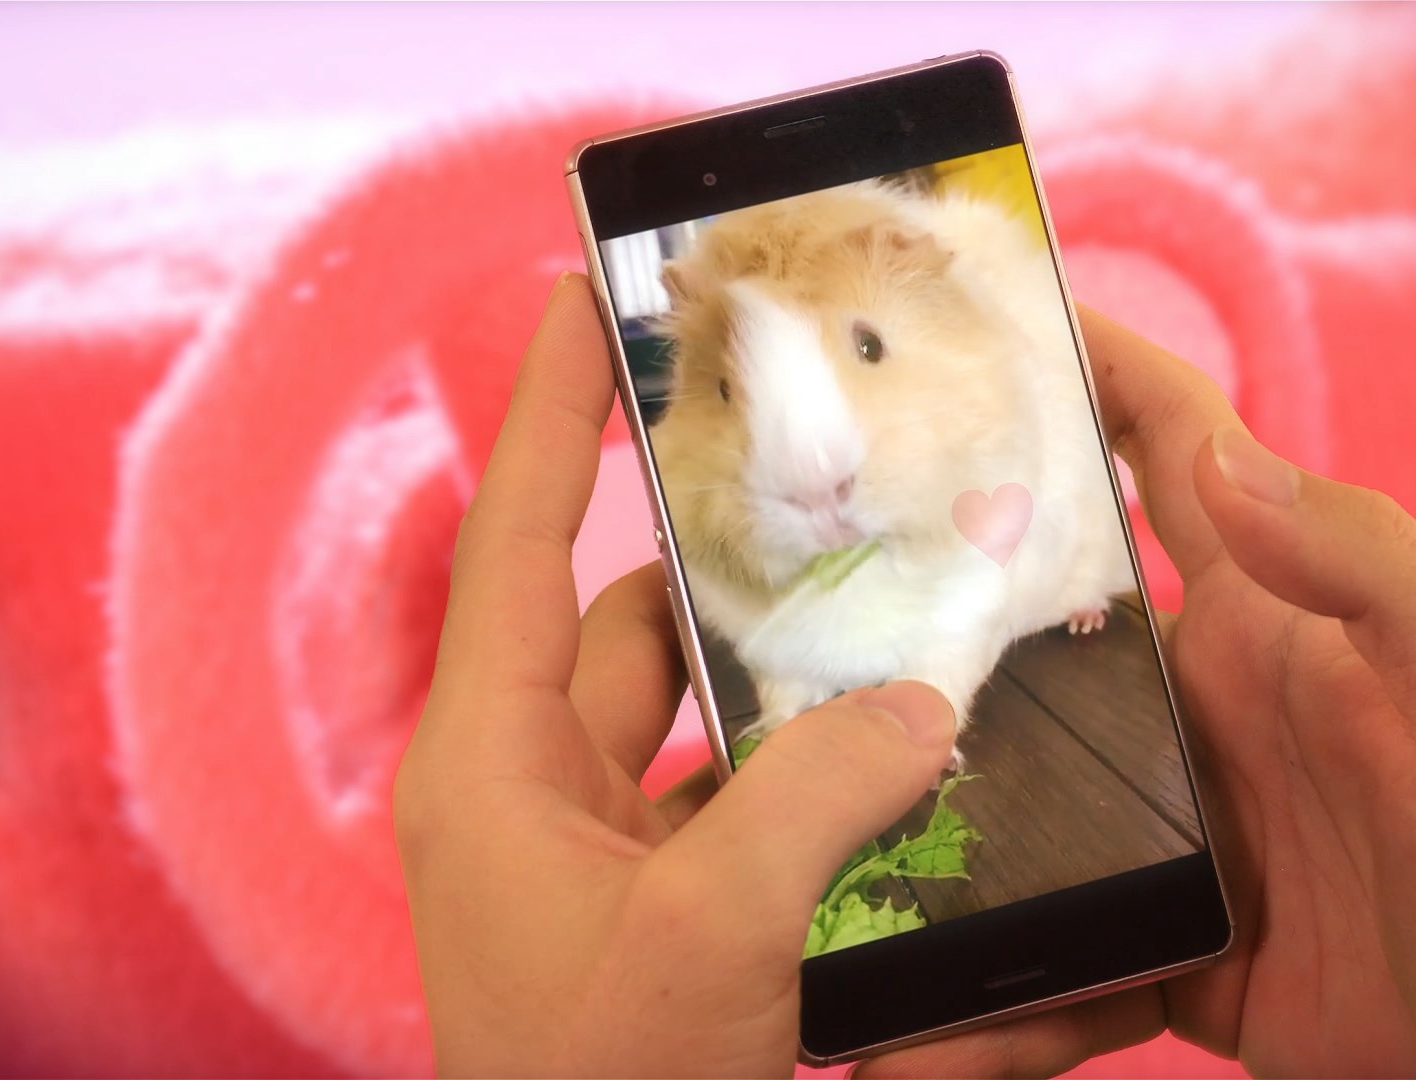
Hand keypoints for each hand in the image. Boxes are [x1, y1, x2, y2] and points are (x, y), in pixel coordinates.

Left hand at [393, 274, 958, 1076]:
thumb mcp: (707, 938)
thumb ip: (820, 797)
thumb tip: (920, 707)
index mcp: (495, 764)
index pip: (521, 543)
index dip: (555, 413)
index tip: (586, 298)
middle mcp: (545, 793)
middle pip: (649, 628)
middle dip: (748, 571)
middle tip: (845, 488)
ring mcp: (611, 859)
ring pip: (723, 725)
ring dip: (810, 694)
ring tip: (914, 629)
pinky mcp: (674, 918)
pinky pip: (758, 816)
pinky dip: (829, 795)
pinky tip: (918, 776)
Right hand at [864, 308, 1415, 1077]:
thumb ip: (1366, 563)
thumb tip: (1224, 465)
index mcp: (1259, 613)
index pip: (1166, 452)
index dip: (1088, 367)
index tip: (979, 312)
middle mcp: (1190, 701)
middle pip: (1030, 629)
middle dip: (923, 601)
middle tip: (797, 599)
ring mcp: (1166, 821)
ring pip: (1011, 801)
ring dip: (924, 833)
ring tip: (816, 862)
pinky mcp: (1157, 936)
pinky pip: (1052, 958)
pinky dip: (986, 1008)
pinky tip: (913, 1040)